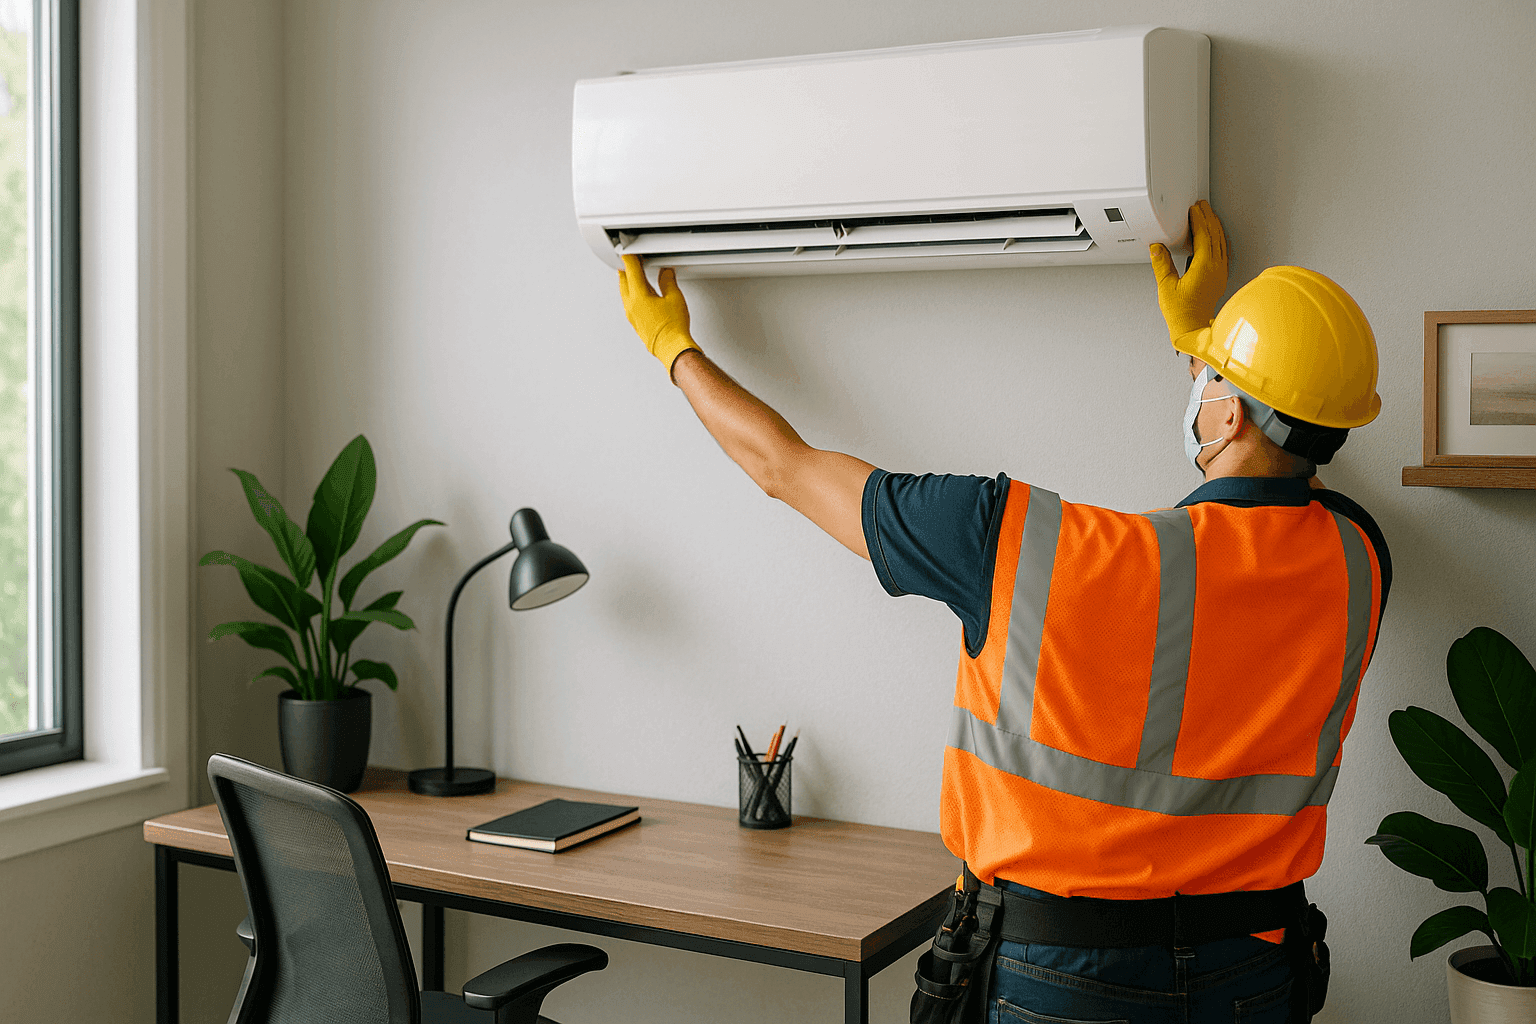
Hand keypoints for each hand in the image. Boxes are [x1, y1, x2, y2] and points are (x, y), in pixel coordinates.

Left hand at [618, 254, 700, 378]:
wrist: (672, 348)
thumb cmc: (673, 328)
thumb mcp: (675, 298)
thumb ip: (668, 281)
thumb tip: (666, 273)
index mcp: (638, 296)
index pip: (631, 271)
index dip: (630, 258)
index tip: (630, 252)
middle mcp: (631, 306)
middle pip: (624, 281)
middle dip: (627, 269)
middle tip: (631, 261)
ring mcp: (631, 316)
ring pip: (625, 292)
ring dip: (628, 282)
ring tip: (636, 275)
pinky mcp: (635, 323)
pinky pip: (629, 303)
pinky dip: (632, 294)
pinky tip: (641, 294)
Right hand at [1149, 200, 1228, 343]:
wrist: (1193, 330)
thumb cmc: (1182, 314)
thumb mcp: (1166, 287)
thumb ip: (1162, 264)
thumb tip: (1157, 247)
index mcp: (1204, 266)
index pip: (1203, 235)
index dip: (1198, 220)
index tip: (1193, 209)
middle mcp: (1215, 268)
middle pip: (1215, 235)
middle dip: (1208, 218)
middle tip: (1202, 206)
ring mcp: (1219, 273)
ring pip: (1221, 242)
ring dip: (1214, 227)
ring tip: (1208, 217)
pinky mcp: (1218, 279)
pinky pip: (1222, 252)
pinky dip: (1217, 240)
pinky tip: (1213, 239)